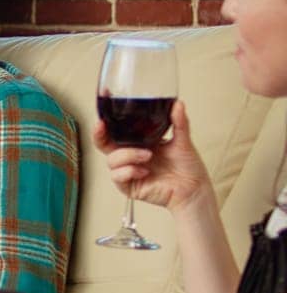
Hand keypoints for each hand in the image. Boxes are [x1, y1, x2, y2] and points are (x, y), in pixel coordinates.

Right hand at [93, 100, 211, 210]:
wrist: (193, 189)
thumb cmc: (187, 167)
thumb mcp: (183, 141)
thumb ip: (179, 122)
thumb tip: (178, 104)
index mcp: (138, 143)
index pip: (114, 132)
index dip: (104, 124)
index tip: (102, 116)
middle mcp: (130, 156)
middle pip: (103, 144)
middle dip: (99, 135)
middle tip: (102, 126)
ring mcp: (127, 171)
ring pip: (111, 160)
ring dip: (128, 155)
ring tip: (147, 156)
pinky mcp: (128, 186)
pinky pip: (117, 176)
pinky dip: (129, 171)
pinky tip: (144, 171)